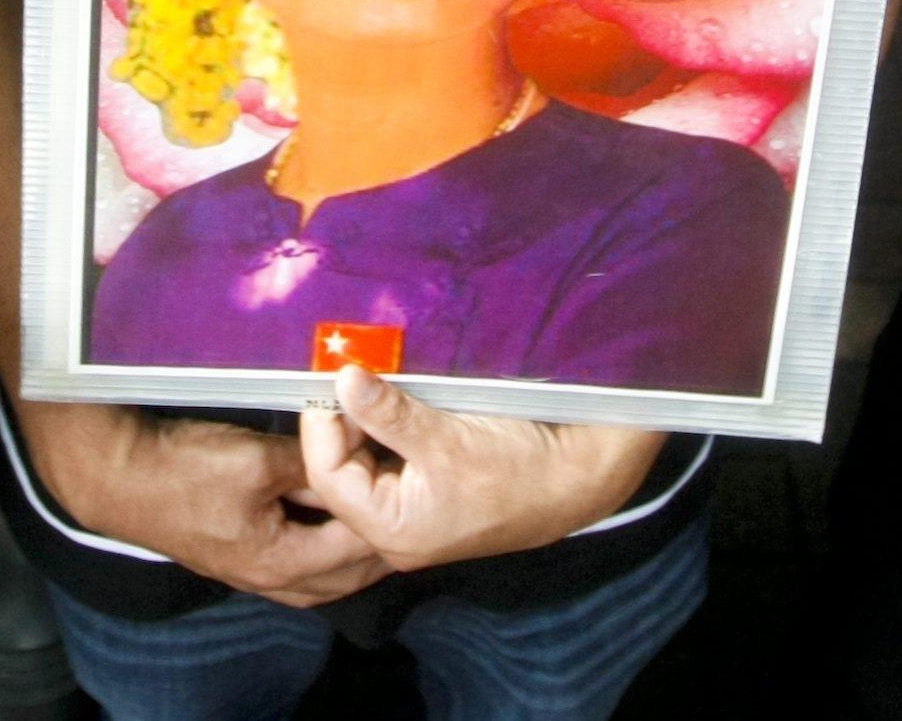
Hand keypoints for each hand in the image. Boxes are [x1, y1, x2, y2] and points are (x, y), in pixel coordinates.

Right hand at [22, 398, 383, 606]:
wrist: (120, 479)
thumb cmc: (184, 471)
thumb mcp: (256, 458)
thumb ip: (308, 462)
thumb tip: (350, 448)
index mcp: (279, 562)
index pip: (355, 549)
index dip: (385, 517)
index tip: (409, 486)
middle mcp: (269, 578)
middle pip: (344, 577)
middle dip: (378, 548)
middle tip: (409, 511)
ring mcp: (251, 572)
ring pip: (320, 576)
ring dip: (351, 552)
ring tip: (379, 516)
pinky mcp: (236, 556)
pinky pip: (296, 565)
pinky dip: (321, 549)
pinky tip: (328, 521)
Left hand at [298, 367, 663, 570]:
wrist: (580, 476)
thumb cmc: (519, 464)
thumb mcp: (447, 436)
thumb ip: (388, 411)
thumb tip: (340, 379)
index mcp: (393, 529)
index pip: (328, 475)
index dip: (322, 422)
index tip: (331, 375)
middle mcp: (396, 532)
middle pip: (341, 472)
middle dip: (341, 420)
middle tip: (349, 370)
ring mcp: (414, 514)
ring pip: (365, 464)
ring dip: (364, 422)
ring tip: (371, 379)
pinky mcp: (431, 495)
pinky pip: (391, 462)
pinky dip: (386, 429)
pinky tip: (394, 398)